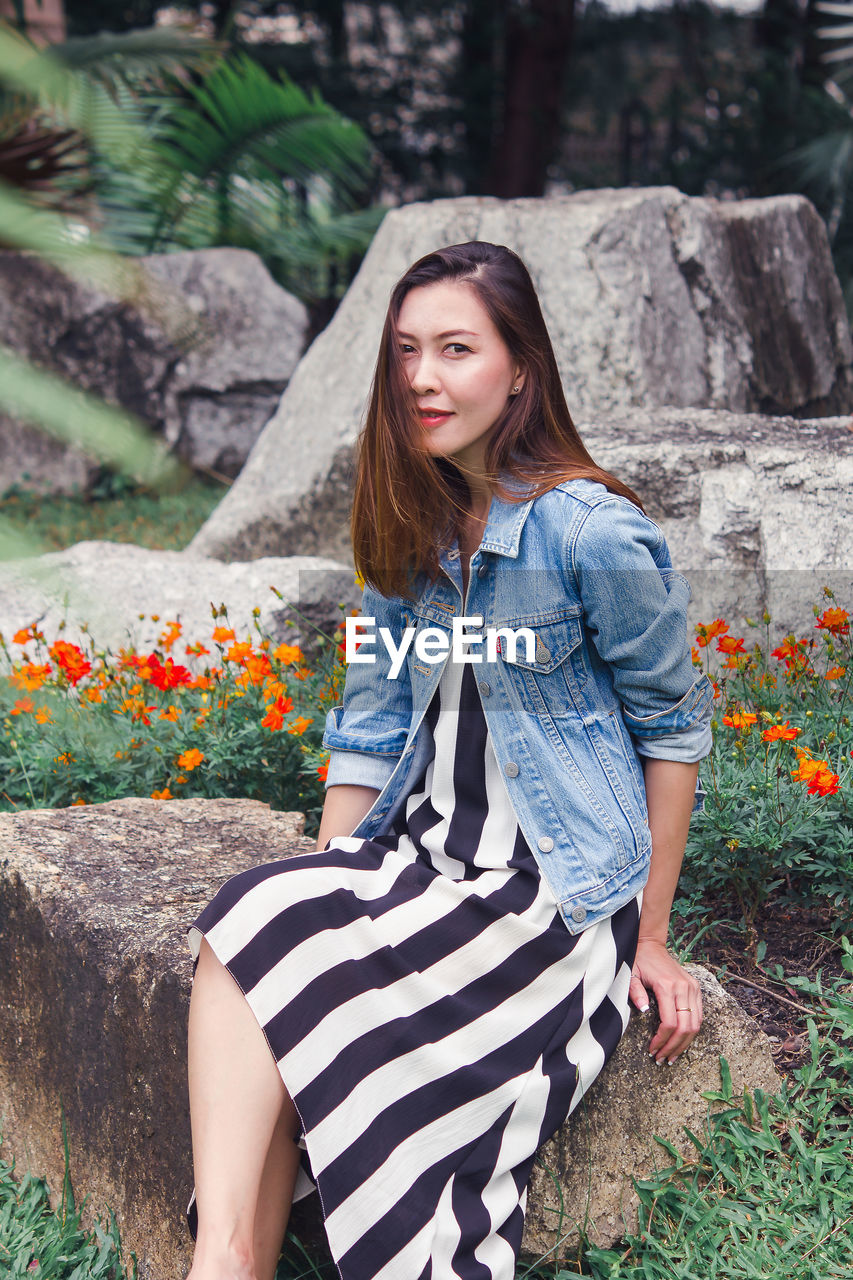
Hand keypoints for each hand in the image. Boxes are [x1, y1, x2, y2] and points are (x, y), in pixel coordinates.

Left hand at [629, 937, 702, 1064]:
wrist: (651, 944)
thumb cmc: (638, 961)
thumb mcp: (630, 974)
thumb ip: (635, 992)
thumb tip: (643, 1011)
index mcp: (667, 986)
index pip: (670, 1023)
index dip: (662, 1040)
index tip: (652, 1050)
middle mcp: (684, 988)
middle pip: (686, 1027)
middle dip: (674, 1047)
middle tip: (662, 1059)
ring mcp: (692, 988)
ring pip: (696, 1024)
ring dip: (685, 1044)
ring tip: (672, 1056)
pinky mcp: (696, 988)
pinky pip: (699, 1016)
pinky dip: (692, 1032)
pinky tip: (681, 1042)